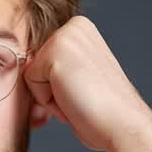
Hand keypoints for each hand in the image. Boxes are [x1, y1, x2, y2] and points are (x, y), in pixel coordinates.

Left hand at [23, 16, 151, 151]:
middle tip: (82, 97)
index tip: (83, 92)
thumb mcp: (80, 76)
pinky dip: (47, 100)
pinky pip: (30, 82)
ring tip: (79, 98)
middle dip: (51, 90)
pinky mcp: (55, 51)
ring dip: (49, 96)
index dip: (57, 86)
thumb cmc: (103, 111)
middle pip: (34, 65)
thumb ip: (59, 66)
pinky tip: (73, 100)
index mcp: (81, 29)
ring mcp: (65, 35)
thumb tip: (27, 65)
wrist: (124, 125)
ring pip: (31, 73)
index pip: (43, 60)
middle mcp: (74, 25)